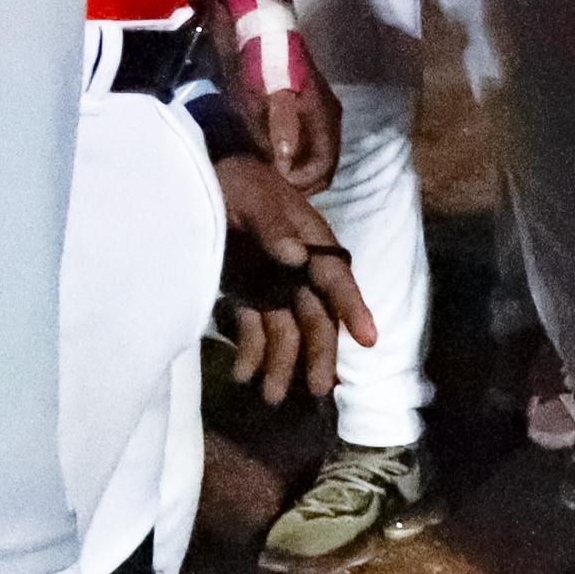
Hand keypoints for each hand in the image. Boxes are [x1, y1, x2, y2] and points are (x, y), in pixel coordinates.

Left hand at [216, 153, 374, 404]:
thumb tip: (296, 259)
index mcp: (310, 242)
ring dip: (283, 364)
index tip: (369, 339)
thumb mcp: (251, 196)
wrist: (204, 177)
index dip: (354, 309)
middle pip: (317, 316)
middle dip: (320, 354)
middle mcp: (298, 270)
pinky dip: (251, 354)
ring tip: (271, 396)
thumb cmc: (237, 181)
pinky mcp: (248, 296)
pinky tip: (243, 376)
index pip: (337, 279)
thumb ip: (273, 226)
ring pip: (287, 331)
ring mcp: (273, 285)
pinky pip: (255, 331)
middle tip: (319, 391)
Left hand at [220, 0, 337, 190]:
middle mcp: (328, 117)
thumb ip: (280, 127)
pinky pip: (304, 141)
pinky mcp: (306, 104)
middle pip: (320, 167)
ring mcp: (319, 110)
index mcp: (322, 117)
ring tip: (265, 172)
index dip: (298, 185)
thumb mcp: (266, 93)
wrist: (261, 21)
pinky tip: (267, 152)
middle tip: (266, 186)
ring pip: (312, 154)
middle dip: (296, 181)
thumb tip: (284, 163)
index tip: (270, 185)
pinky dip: (289, 154)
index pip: (321, 169)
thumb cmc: (263, 60)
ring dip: (292, 168)